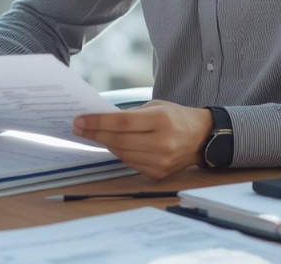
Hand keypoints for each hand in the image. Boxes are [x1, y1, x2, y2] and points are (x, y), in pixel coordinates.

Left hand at [73, 100, 212, 179]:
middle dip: (95, 134)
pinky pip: (130, 163)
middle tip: (78, 128)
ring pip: (122, 154)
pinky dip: (119, 153)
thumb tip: (100, 121)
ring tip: (92, 135)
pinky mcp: (159, 173)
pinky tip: (112, 145)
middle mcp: (162, 142)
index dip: (97, 122)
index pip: (121, 123)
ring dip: (105, 144)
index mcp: (161, 120)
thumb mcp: (155, 106)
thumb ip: (130, 115)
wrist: (201, 137)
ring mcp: (161, 161)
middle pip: (118, 140)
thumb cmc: (175, 117)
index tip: (79, 120)